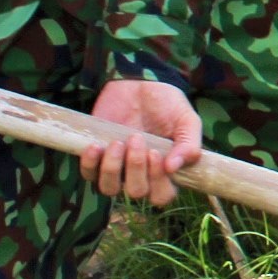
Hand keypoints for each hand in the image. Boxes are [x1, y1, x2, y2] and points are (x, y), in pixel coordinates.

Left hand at [81, 80, 201, 204]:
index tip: (155, 153)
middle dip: (135, 168)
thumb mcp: (186, 120)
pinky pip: (88, 174)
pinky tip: (96, 146)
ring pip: (109, 189)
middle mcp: (141, 176)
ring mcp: (117, 169)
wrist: (138, 82)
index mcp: (166, 172)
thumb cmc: (166, 103)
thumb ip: (189, 144)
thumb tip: (174, 167)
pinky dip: (90, 164)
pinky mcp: (96, 160)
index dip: (158, 181)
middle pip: (136, 192)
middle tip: (137, 138)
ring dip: (112, 168)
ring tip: (117, 142)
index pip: (162, 195)